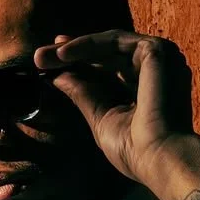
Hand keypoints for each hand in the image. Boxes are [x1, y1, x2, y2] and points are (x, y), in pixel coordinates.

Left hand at [33, 30, 195, 186]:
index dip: (81, 63)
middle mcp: (156, 71)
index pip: (110, 67)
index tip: (52, 63)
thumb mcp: (100, 118)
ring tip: (44, 57)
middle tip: (40, 57)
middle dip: (72, 54)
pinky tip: (63, 53)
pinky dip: (87, 44)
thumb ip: (83, 95)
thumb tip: (58, 77)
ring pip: (109, 44)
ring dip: (75, 48)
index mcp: (148, 88)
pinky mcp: (155, 51)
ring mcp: (159, 59)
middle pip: (107, 53)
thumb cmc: (136, 151)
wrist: (159, 159)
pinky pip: (114, 40)